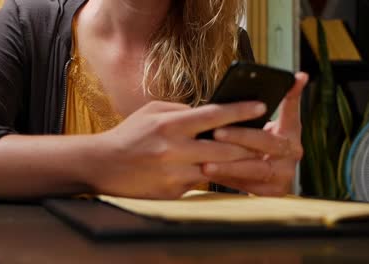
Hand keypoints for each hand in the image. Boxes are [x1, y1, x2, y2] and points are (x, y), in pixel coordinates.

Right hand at [87, 100, 267, 198]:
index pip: (215, 115)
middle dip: (249, 144)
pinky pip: (200, 183)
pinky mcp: (173, 192)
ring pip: (217, 169)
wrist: (104, 165)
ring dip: (234, 163)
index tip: (262, 107)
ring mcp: (175, 173)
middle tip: (264, 139)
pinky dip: (208, 175)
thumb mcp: (152, 112)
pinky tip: (211, 169)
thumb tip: (210, 114)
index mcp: (170, 124)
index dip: (242, 110)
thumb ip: (182, 111)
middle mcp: (175, 149)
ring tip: (247, 156)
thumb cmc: (129, 134)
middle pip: (226, 148)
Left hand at [201, 72, 308, 195]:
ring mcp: (285, 173)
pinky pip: (248, 185)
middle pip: (266, 141)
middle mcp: (292, 151)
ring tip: (206, 164)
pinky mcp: (274, 191)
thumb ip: (250, 113)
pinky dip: (227, 180)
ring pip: (255, 169)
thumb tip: (234, 95)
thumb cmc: (250, 144)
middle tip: (217, 133)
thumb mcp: (255, 126)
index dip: (293, 94)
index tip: (295, 78)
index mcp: (290, 131)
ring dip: (229, 166)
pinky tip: (209, 175)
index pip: (292, 109)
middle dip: (240, 137)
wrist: (259, 177)